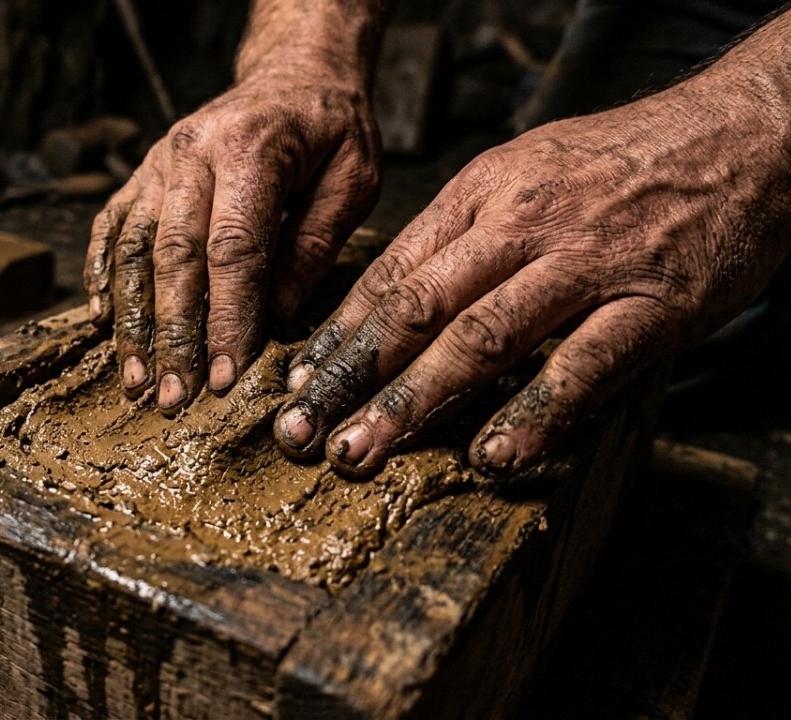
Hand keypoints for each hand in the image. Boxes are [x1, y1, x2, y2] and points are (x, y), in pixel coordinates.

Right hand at [85, 69, 381, 413]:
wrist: (292, 67)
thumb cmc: (331, 127)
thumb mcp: (354, 180)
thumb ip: (314, 247)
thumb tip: (275, 319)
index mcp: (250, 149)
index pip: (233, 249)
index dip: (227, 317)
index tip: (227, 376)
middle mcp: (191, 153)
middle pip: (173, 256)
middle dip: (172, 334)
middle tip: (173, 396)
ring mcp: (158, 162)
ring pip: (133, 249)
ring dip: (132, 320)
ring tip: (136, 378)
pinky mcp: (141, 174)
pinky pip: (110, 228)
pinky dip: (101, 276)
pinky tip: (103, 322)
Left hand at [273, 69, 790, 477]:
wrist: (746, 133)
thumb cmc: (624, 161)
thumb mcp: (525, 170)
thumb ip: (463, 231)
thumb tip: (395, 296)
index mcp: (483, 194)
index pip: (392, 273)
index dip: (338, 335)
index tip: (298, 384)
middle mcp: (521, 226)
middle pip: (414, 309)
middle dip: (348, 379)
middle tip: (299, 434)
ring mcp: (585, 266)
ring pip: (479, 339)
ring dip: (412, 403)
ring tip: (363, 451)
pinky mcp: (649, 306)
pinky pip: (581, 368)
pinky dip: (533, 415)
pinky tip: (493, 456)